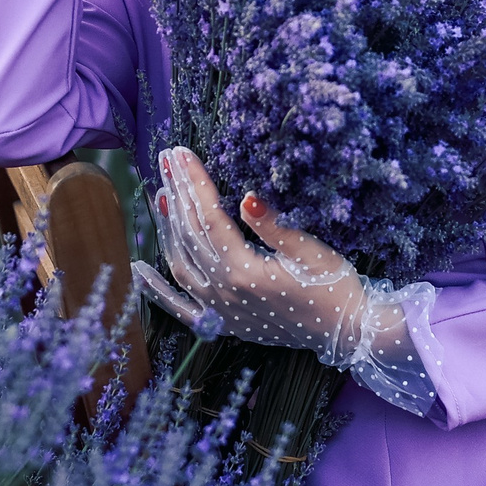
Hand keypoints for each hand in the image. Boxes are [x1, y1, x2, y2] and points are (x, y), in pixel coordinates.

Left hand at [141, 147, 445, 418]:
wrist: (347, 332)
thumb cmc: (334, 286)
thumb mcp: (310, 251)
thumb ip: (273, 227)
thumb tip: (248, 198)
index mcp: (245, 272)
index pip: (209, 218)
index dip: (194, 183)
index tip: (181, 153)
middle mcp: (224, 292)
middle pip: (190, 235)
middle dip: (177, 194)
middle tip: (166, 160)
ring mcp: (221, 310)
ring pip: (181, 263)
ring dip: (167, 228)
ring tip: (160, 194)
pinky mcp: (224, 323)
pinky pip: (181, 308)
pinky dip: (157, 291)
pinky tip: (138, 271)